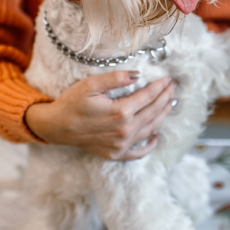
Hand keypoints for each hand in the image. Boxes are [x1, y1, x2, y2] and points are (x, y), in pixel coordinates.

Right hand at [25, 71, 176, 159]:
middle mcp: (125, 130)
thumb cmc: (71, 103)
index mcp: (121, 112)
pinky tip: (157, 135)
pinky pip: (139, 152)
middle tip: (173, 87)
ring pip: (150, 128)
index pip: (148, 96)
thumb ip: (115, 78)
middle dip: (165, 97)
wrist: (56, 127)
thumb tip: (138, 75)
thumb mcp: (90, 84)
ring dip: (163, 115)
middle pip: (153, 111)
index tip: (168, 78)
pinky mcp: (116, 153)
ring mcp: (121, 144)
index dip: (160, 86)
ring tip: (171, 103)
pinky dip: (150, 145)